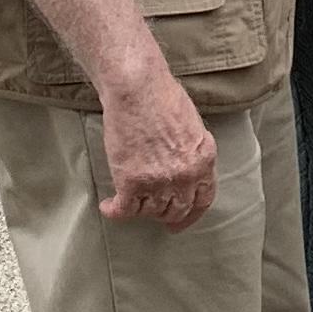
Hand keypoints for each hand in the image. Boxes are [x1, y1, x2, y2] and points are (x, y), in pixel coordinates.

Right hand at [95, 65, 220, 229]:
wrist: (137, 89)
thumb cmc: (162, 97)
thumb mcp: (194, 125)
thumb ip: (193, 151)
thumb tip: (186, 165)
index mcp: (204, 161)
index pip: (203, 200)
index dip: (192, 214)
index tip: (180, 221)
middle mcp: (185, 176)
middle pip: (177, 209)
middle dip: (165, 214)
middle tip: (154, 215)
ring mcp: (158, 182)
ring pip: (150, 212)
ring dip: (139, 210)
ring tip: (128, 202)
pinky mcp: (131, 183)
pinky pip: (123, 210)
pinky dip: (113, 211)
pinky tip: (108, 206)